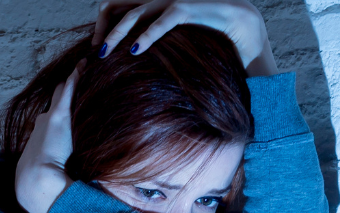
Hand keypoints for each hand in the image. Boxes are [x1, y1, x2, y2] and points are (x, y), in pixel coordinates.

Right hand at [14, 62, 83, 212]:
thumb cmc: (44, 190)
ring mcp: (49, 119)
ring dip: (70, 82)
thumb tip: (75, 195)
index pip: (49, 123)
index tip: (63, 110)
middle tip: (73, 81)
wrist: (37, 182)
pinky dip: (76, 76)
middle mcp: (40, 126)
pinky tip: (84, 65)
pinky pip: (68, 89)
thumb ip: (60, 183)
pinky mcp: (58, 115)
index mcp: (38, 143)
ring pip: (60, 94)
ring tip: (83, 69)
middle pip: (52, 104)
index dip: (56, 115)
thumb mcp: (50, 184)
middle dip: (62, 94)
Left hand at [93, 0, 278, 75]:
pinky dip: (146, 36)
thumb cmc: (209, 43)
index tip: (97, 50)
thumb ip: (156, 54)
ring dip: (118, 34)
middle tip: (96, 54)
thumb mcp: (175, 50)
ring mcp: (171, 1)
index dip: (104, 25)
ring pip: (135, 13)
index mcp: (152, 8)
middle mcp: (158, 0)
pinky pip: (162, 21)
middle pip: (117, 7)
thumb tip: (137, 77)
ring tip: (106, 53)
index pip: (116, 7)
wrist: (243, 29)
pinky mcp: (186, 8)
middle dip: (103, 30)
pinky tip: (135, 51)